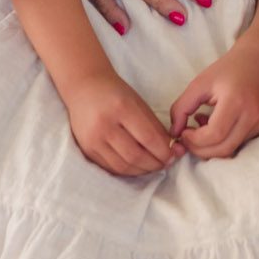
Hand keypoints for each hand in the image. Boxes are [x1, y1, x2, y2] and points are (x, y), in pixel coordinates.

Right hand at [63, 72, 184, 176]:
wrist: (84, 88)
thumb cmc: (116, 94)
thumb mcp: (139, 104)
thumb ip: (155, 127)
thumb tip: (172, 149)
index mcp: (122, 109)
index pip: (148, 138)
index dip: (164, 151)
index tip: (174, 155)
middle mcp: (105, 126)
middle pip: (135, 155)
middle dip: (155, 164)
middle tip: (166, 163)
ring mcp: (93, 140)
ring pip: (123, 166)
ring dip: (142, 170)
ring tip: (154, 166)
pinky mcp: (87, 150)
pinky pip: (110, 167)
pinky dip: (128, 170)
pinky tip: (138, 166)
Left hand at [168, 45, 258, 159]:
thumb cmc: (227, 69)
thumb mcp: (199, 84)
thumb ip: (181, 108)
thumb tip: (174, 133)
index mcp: (236, 102)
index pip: (214, 135)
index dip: (194, 140)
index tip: (183, 131)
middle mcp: (251, 116)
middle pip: (222, 149)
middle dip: (199, 150)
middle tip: (187, 137)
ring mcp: (258, 124)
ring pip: (230, 151)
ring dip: (210, 147)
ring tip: (201, 128)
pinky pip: (237, 144)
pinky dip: (221, 142)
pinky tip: (214, 126)